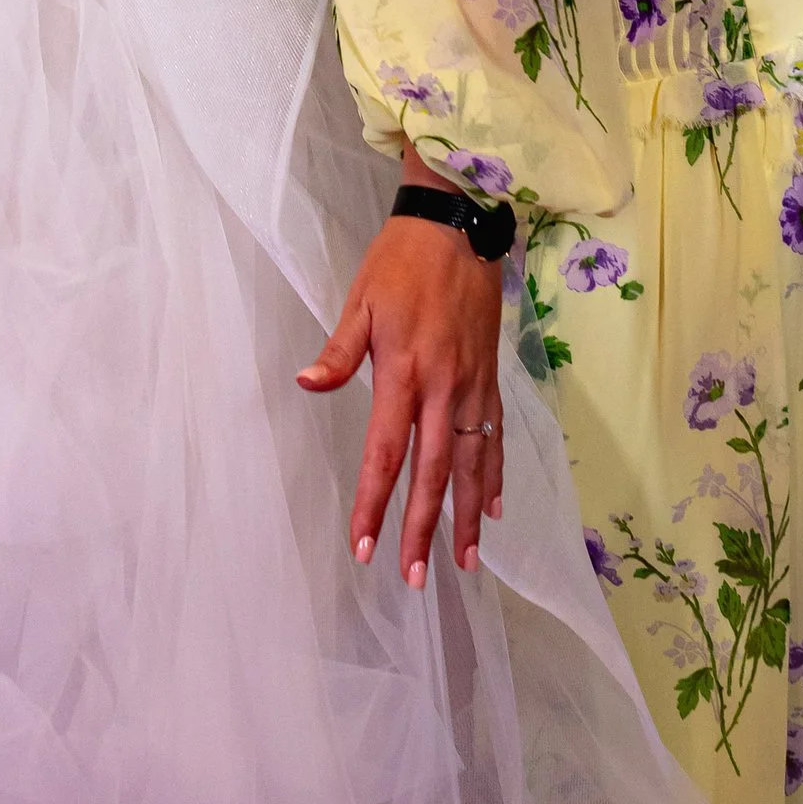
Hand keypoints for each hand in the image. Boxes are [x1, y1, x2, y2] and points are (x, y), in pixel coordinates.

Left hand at [298, 211, 505, 582]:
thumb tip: (305, 385)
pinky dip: (496, 475)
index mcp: (405, 374)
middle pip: (434, 472)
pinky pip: (496, 436)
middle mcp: (444, 389)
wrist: (461, 226)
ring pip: (473, 463)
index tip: (365, 546)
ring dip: (466, 515)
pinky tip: (493, 508)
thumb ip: (338, 353)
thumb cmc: (400, 262)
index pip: (386, 453)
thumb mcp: (359, 301)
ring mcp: (474, 386)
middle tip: (416, 577)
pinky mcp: (491, 378)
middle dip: (423, 528)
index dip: (373, 503)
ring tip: (465, 562)